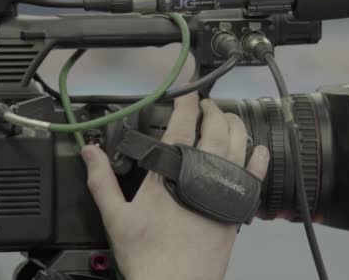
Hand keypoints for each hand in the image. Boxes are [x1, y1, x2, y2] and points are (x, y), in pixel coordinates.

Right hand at [81, 93, 269, 279]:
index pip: (182, 124)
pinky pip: (256, 173)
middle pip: (215, 127)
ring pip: (238, 143)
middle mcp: (202, 173)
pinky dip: (259, 157)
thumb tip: (90, 152)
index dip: (186, 103)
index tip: (187, 94)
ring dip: (234, 124)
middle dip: (211, 109)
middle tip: (204, 106)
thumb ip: (102, 180)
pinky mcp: (237, 205)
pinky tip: (257, 149)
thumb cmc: (148, 254)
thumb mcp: (116, 216)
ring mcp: (223, 187)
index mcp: (171, 171)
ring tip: (226, 118)